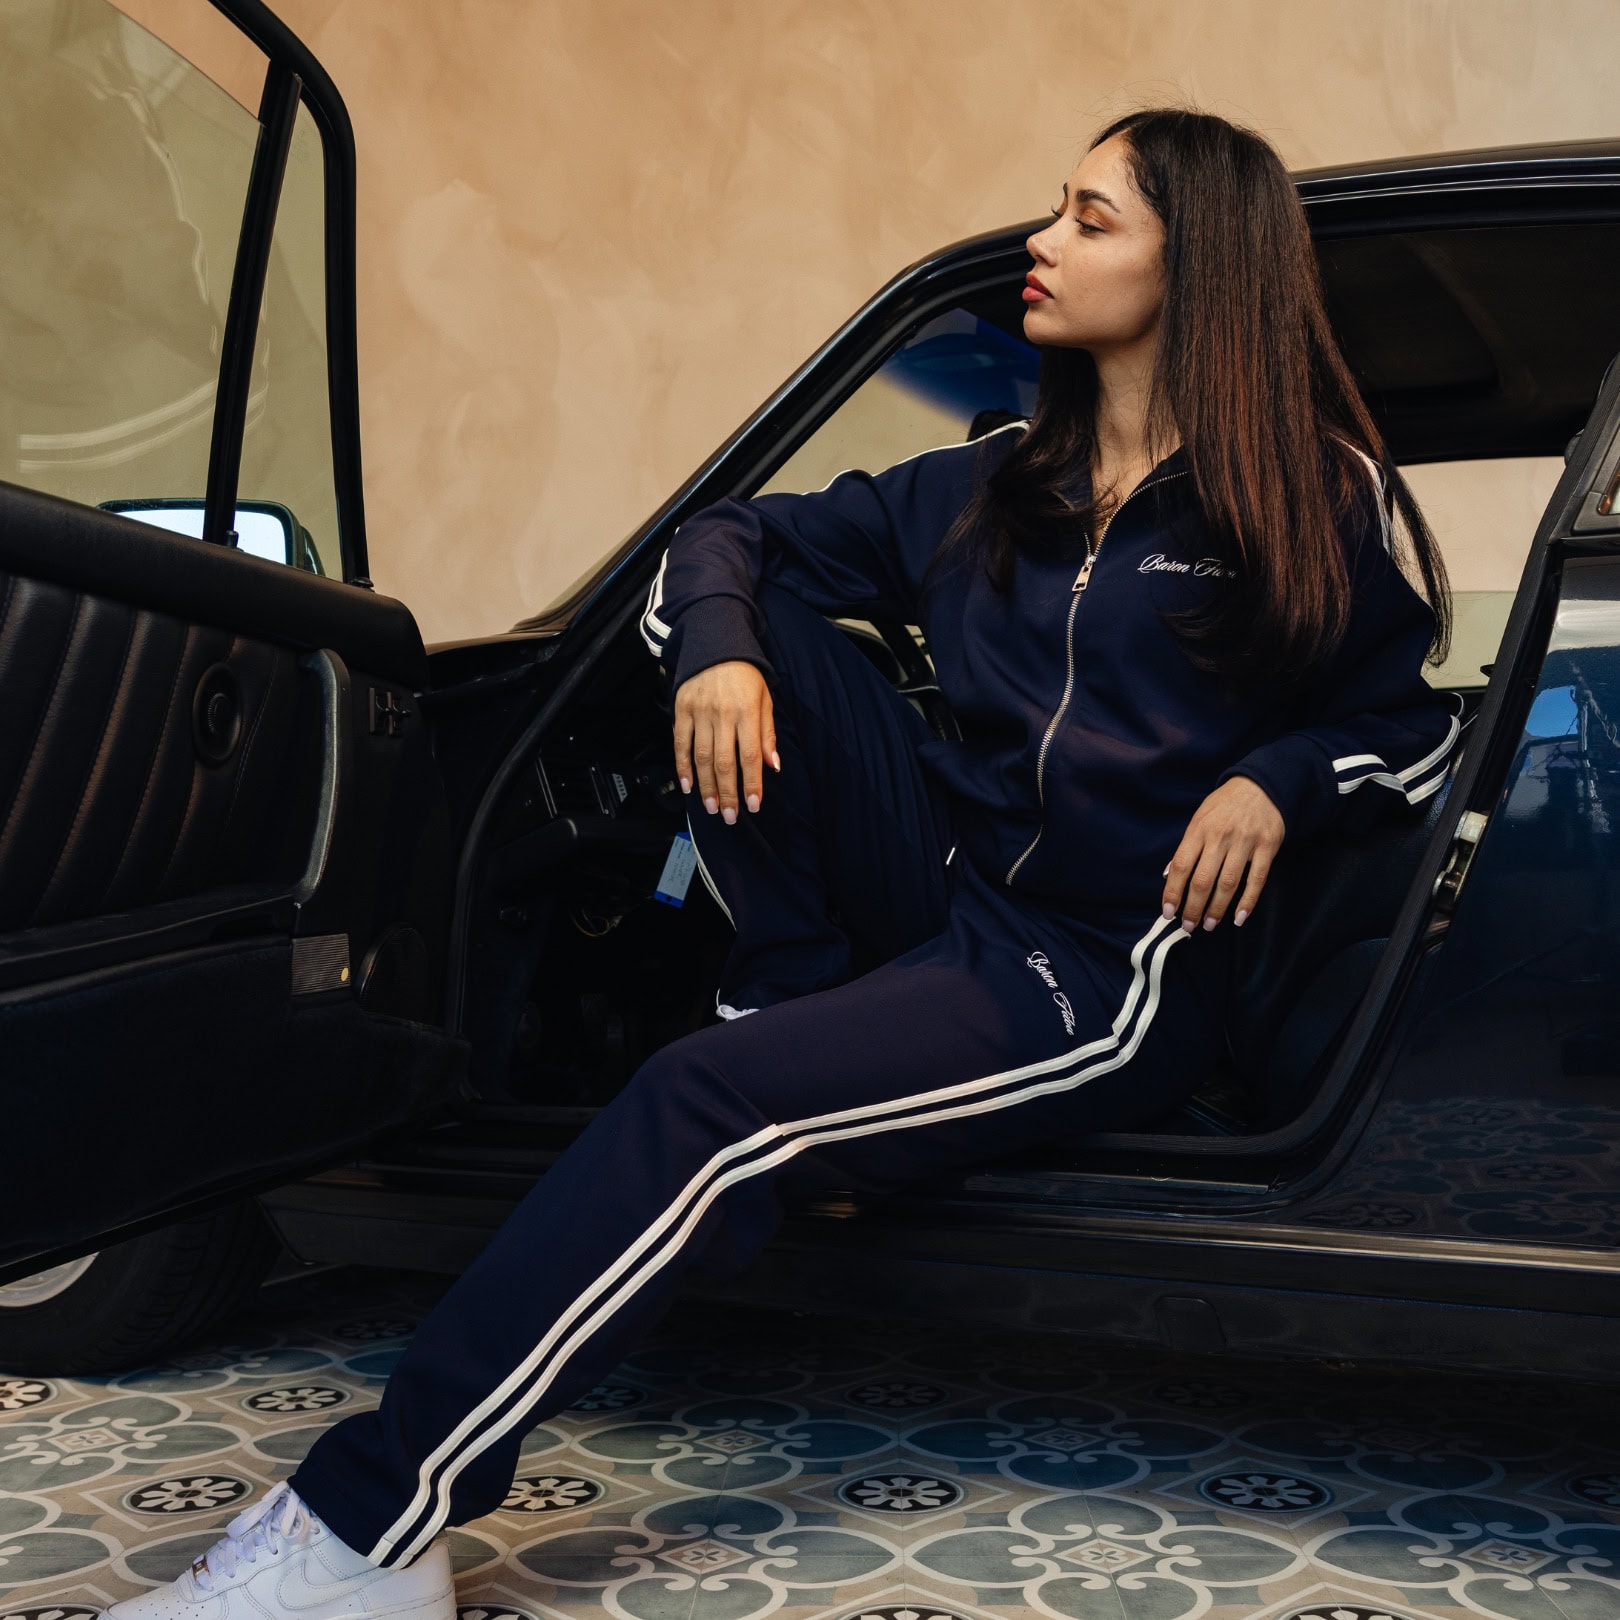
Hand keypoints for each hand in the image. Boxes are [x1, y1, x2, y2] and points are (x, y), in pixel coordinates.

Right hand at [673, 660, 780, 822]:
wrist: (715, 643)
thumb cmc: (745, 675)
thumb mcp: (765, 698)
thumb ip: (767, 733)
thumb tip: (772, 765)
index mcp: (747, 712)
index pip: (749, 756)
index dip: (751, 784)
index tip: (753, 805)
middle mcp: (722, 714)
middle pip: (724, 762)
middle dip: (728, 793)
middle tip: (730, 816)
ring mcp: (700, 712)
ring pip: (702, 757)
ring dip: (706, 786)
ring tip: (712, 807)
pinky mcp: (682, 709)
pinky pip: (681, 743)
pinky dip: (683, 766)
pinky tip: (687, 785)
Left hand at [1162, 775, 1284, 931]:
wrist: (1261, 786)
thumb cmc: (1225, 805)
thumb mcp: (1199, 818)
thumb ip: (1186, 847)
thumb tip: (1169, 875)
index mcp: (1199, 829)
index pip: (1182, 866)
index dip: (1173, 891)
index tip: (1168, 912)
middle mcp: (1220, 837)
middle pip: (1203, 879)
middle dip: (1193, 907)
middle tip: (1188, 926)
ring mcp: (1245, 842)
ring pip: (1228, 883)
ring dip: (1217, 908)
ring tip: (1208, 925)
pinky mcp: (1267, 847)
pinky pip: (1257, 879)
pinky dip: (1248, 901)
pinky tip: (1238, 917)